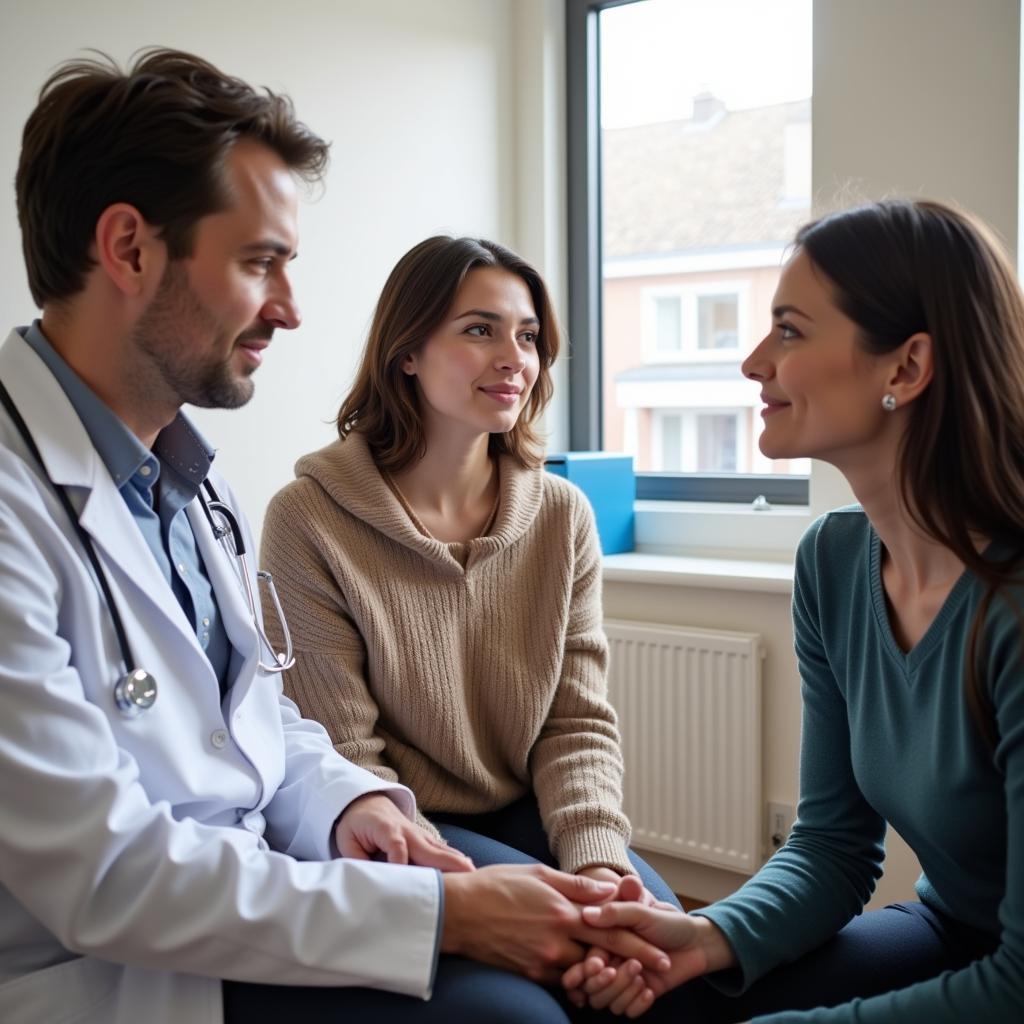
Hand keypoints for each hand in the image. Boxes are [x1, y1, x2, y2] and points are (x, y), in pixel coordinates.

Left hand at [334, 793, 473, 871]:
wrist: (368, 802)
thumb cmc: (357, 824)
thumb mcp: (347, 841)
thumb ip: (356, 860)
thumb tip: (366, 882)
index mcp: (386, 829)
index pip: (397, 847)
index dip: (400, 863)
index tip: (405, 883)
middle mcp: (408, 831)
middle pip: (427, 848)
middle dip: (445, 862)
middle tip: (464, 875)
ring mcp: (419, 835)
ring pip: (439, 849)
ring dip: (455, 860)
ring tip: (472, 874)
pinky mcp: (425, 840)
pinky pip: (441, 850)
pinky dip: (455, 858)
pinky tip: (469, 869)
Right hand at [441, 864, 672, 985]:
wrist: (458, 913)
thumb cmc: (497, 885)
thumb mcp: (538, 874)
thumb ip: (576, 885)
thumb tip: (609, 890)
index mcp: (563, 911)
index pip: (611, 930)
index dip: (640, 942)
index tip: (663, 951)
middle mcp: (558, 939)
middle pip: (606, 955)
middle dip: (636, 963)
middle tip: (661, 970)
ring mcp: (544, 961)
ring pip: (586, 973)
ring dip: (607, 974)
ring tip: (628, 976)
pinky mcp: (531, 974)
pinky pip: (563, 983)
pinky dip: (579, 981)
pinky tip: (590, 980)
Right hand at [562, 903, 735, 1016]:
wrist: (695, 941)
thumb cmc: (667, 920)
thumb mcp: (642, 910)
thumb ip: (616, 912)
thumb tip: (588, 914)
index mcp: (603, 940)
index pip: (582, 960)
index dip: (586, 967)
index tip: (599, 963)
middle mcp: (609, 962)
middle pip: (591, 986)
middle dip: (607, 981)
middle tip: (632, 965)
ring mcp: (622, 981)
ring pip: (606, 1001)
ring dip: (624, 990)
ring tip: (642, 973)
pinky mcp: (636, 995)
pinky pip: (625, 1011)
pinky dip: (637, 1003)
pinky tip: (650, 989)